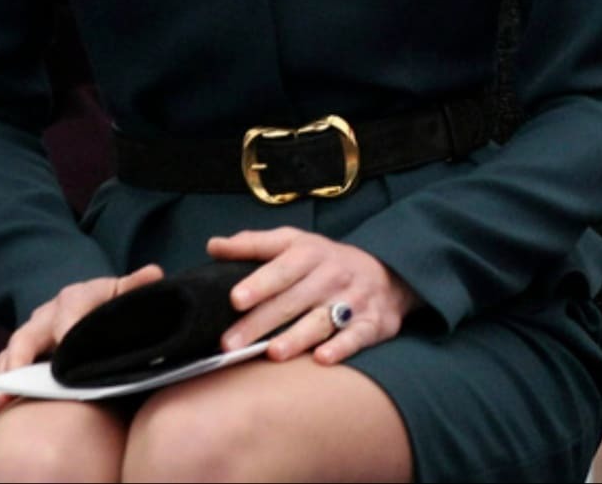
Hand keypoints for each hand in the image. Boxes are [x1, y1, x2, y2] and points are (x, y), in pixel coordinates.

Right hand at [0, 264, 164, 412]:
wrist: (98, 311)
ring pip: (12, 353)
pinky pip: (8, 369)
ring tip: (2, 401)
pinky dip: (3, 387)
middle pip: (29, 333)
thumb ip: (136, 287)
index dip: (68, 327)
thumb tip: (153, 272)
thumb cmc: (113, 305)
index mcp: (78, 296)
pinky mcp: (25, 355)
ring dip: (6, 377)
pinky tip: (0, 408)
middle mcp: (49, 314)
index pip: (70, 306)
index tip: (66, 345)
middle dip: (21, 357)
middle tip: (18, 380)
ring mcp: (33, 334)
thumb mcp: (126, 294)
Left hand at [207, 228, 418, 365]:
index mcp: (311, 254)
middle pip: (294, 300)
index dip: (260, 283)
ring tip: (272, 352)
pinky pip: (356, 336)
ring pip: (321, 320)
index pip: (283, 268)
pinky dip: (341, 347)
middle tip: (230, 345)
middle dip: (261, 322)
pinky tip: (322, 358)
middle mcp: (332, 275)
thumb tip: (213, 246)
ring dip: (297, 337)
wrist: (388, 273)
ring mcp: (353, 300)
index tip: (235, 299)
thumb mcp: (294, 243)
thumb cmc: (325, 261)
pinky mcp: (371, 323)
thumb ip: (254, 244)